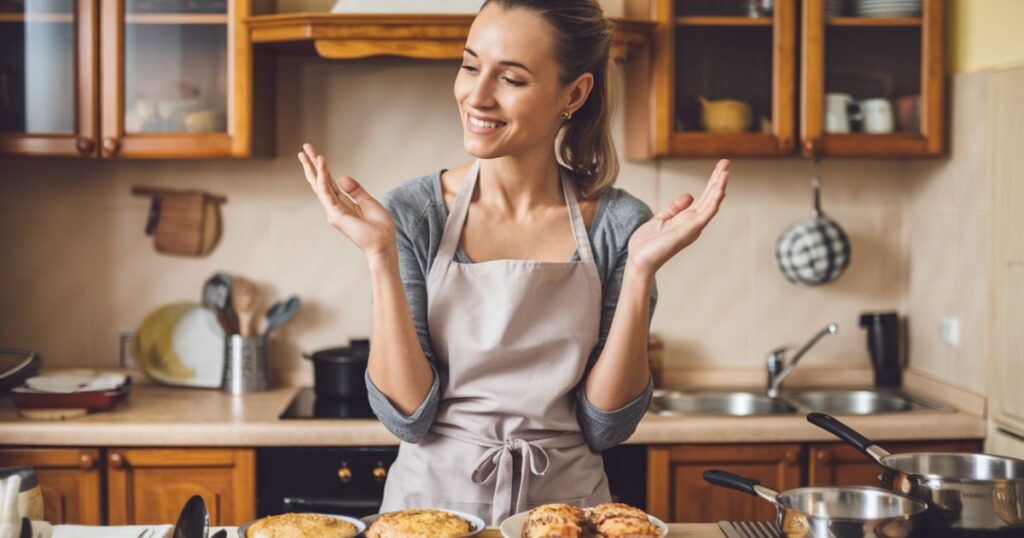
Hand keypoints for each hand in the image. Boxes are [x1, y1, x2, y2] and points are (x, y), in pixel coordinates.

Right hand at [297, 143, 395, 260]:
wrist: (383, 244)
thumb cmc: (379, 228)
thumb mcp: (368, 202)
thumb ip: (355, 190)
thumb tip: (341, 176)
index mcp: (343, 204)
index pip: (329, 183)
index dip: (322, 168)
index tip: (316, 154)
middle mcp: (334, 207)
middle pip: (320, 182)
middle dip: (311, 165)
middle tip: (303, 148)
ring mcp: (333, 211)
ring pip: (319, 185)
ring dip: (313, 167)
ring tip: (306, 151)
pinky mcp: (335, 214)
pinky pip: (326, 191)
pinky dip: (322, 176)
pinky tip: (320, 164)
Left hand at [626, 159, 728, 277]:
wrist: (638, 260)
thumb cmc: (647, 244)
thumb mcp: (661, 219)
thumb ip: (675, 208)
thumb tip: (690, 195)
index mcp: (687, 220)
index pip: (703, 198)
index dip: (711, 182)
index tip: (719, 168)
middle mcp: (693, 223)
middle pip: (709, 197)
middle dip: (718, 179)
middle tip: (726, 161)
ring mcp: (693, 227)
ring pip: (711, 203)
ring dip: (719, 186)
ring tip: (726, 170)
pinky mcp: (690, 230)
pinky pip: (706, 212)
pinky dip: (715, 199)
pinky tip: (720, 187)